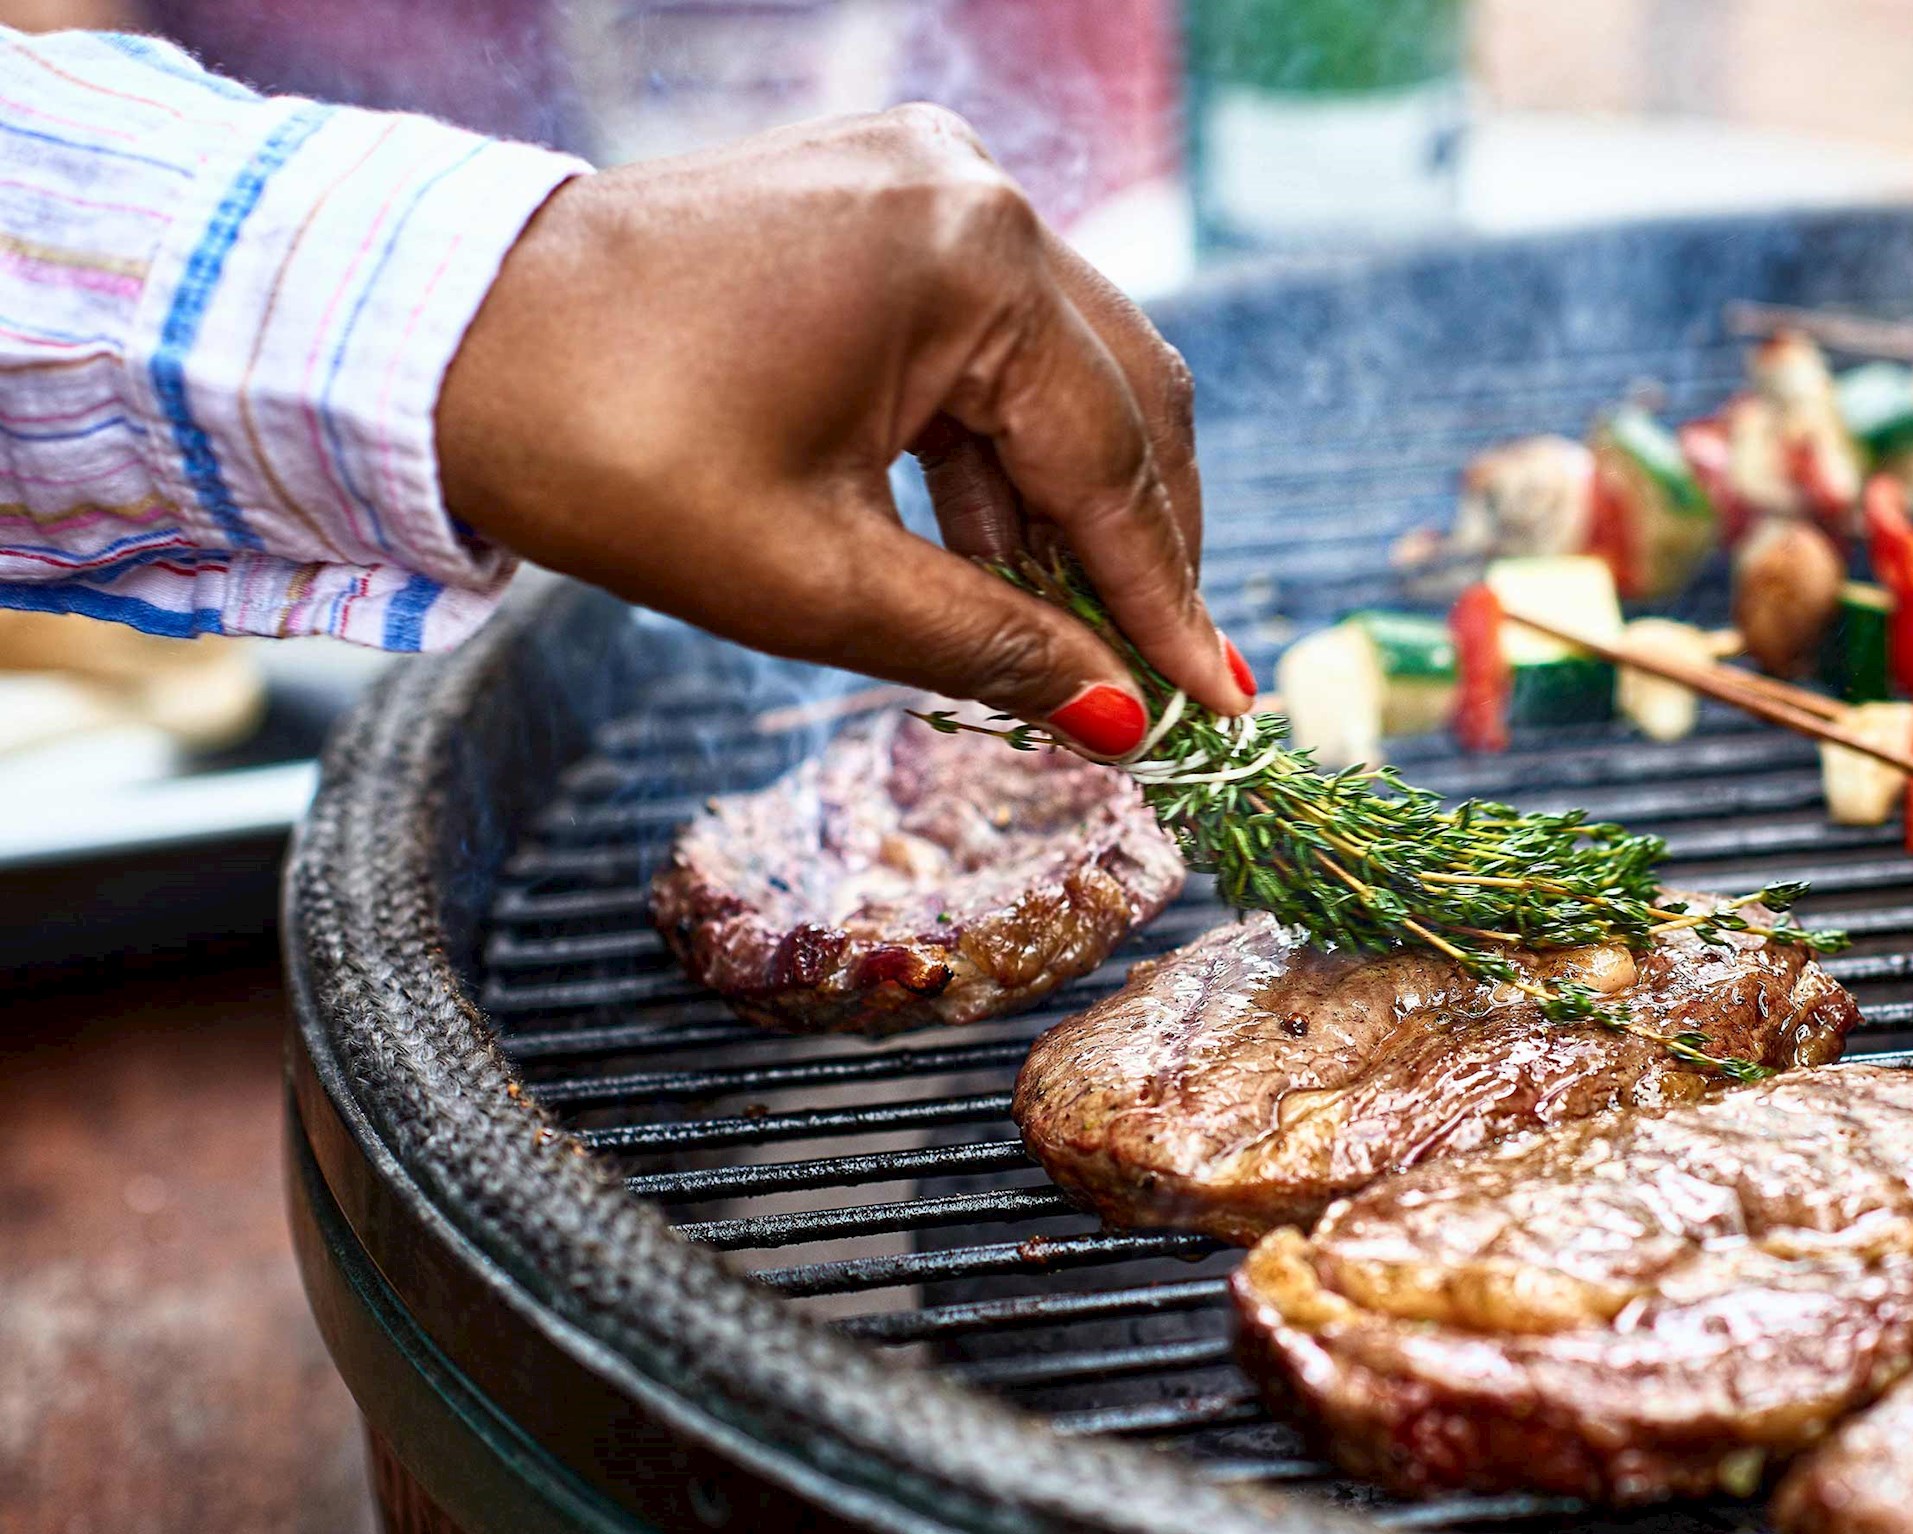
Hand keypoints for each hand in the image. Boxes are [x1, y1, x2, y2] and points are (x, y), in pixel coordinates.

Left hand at [434, 105, 1247, 752]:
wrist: (438, 344)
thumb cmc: (605, 449)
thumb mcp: (812, 579)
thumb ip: (989, 646)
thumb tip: (1118, 718)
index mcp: (969, 261)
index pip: (1114, 460)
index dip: (1168, 602)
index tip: (1220, 702)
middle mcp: (971, 193)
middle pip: (1125, 396)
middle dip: (1145, 548)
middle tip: (1168, 678)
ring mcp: (925, 183)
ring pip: (1063, 372)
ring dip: (1071, 510)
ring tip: (1077, 642)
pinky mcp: (878, 203)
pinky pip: (987, 341)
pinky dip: (1000, 454)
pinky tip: (1000, 558)